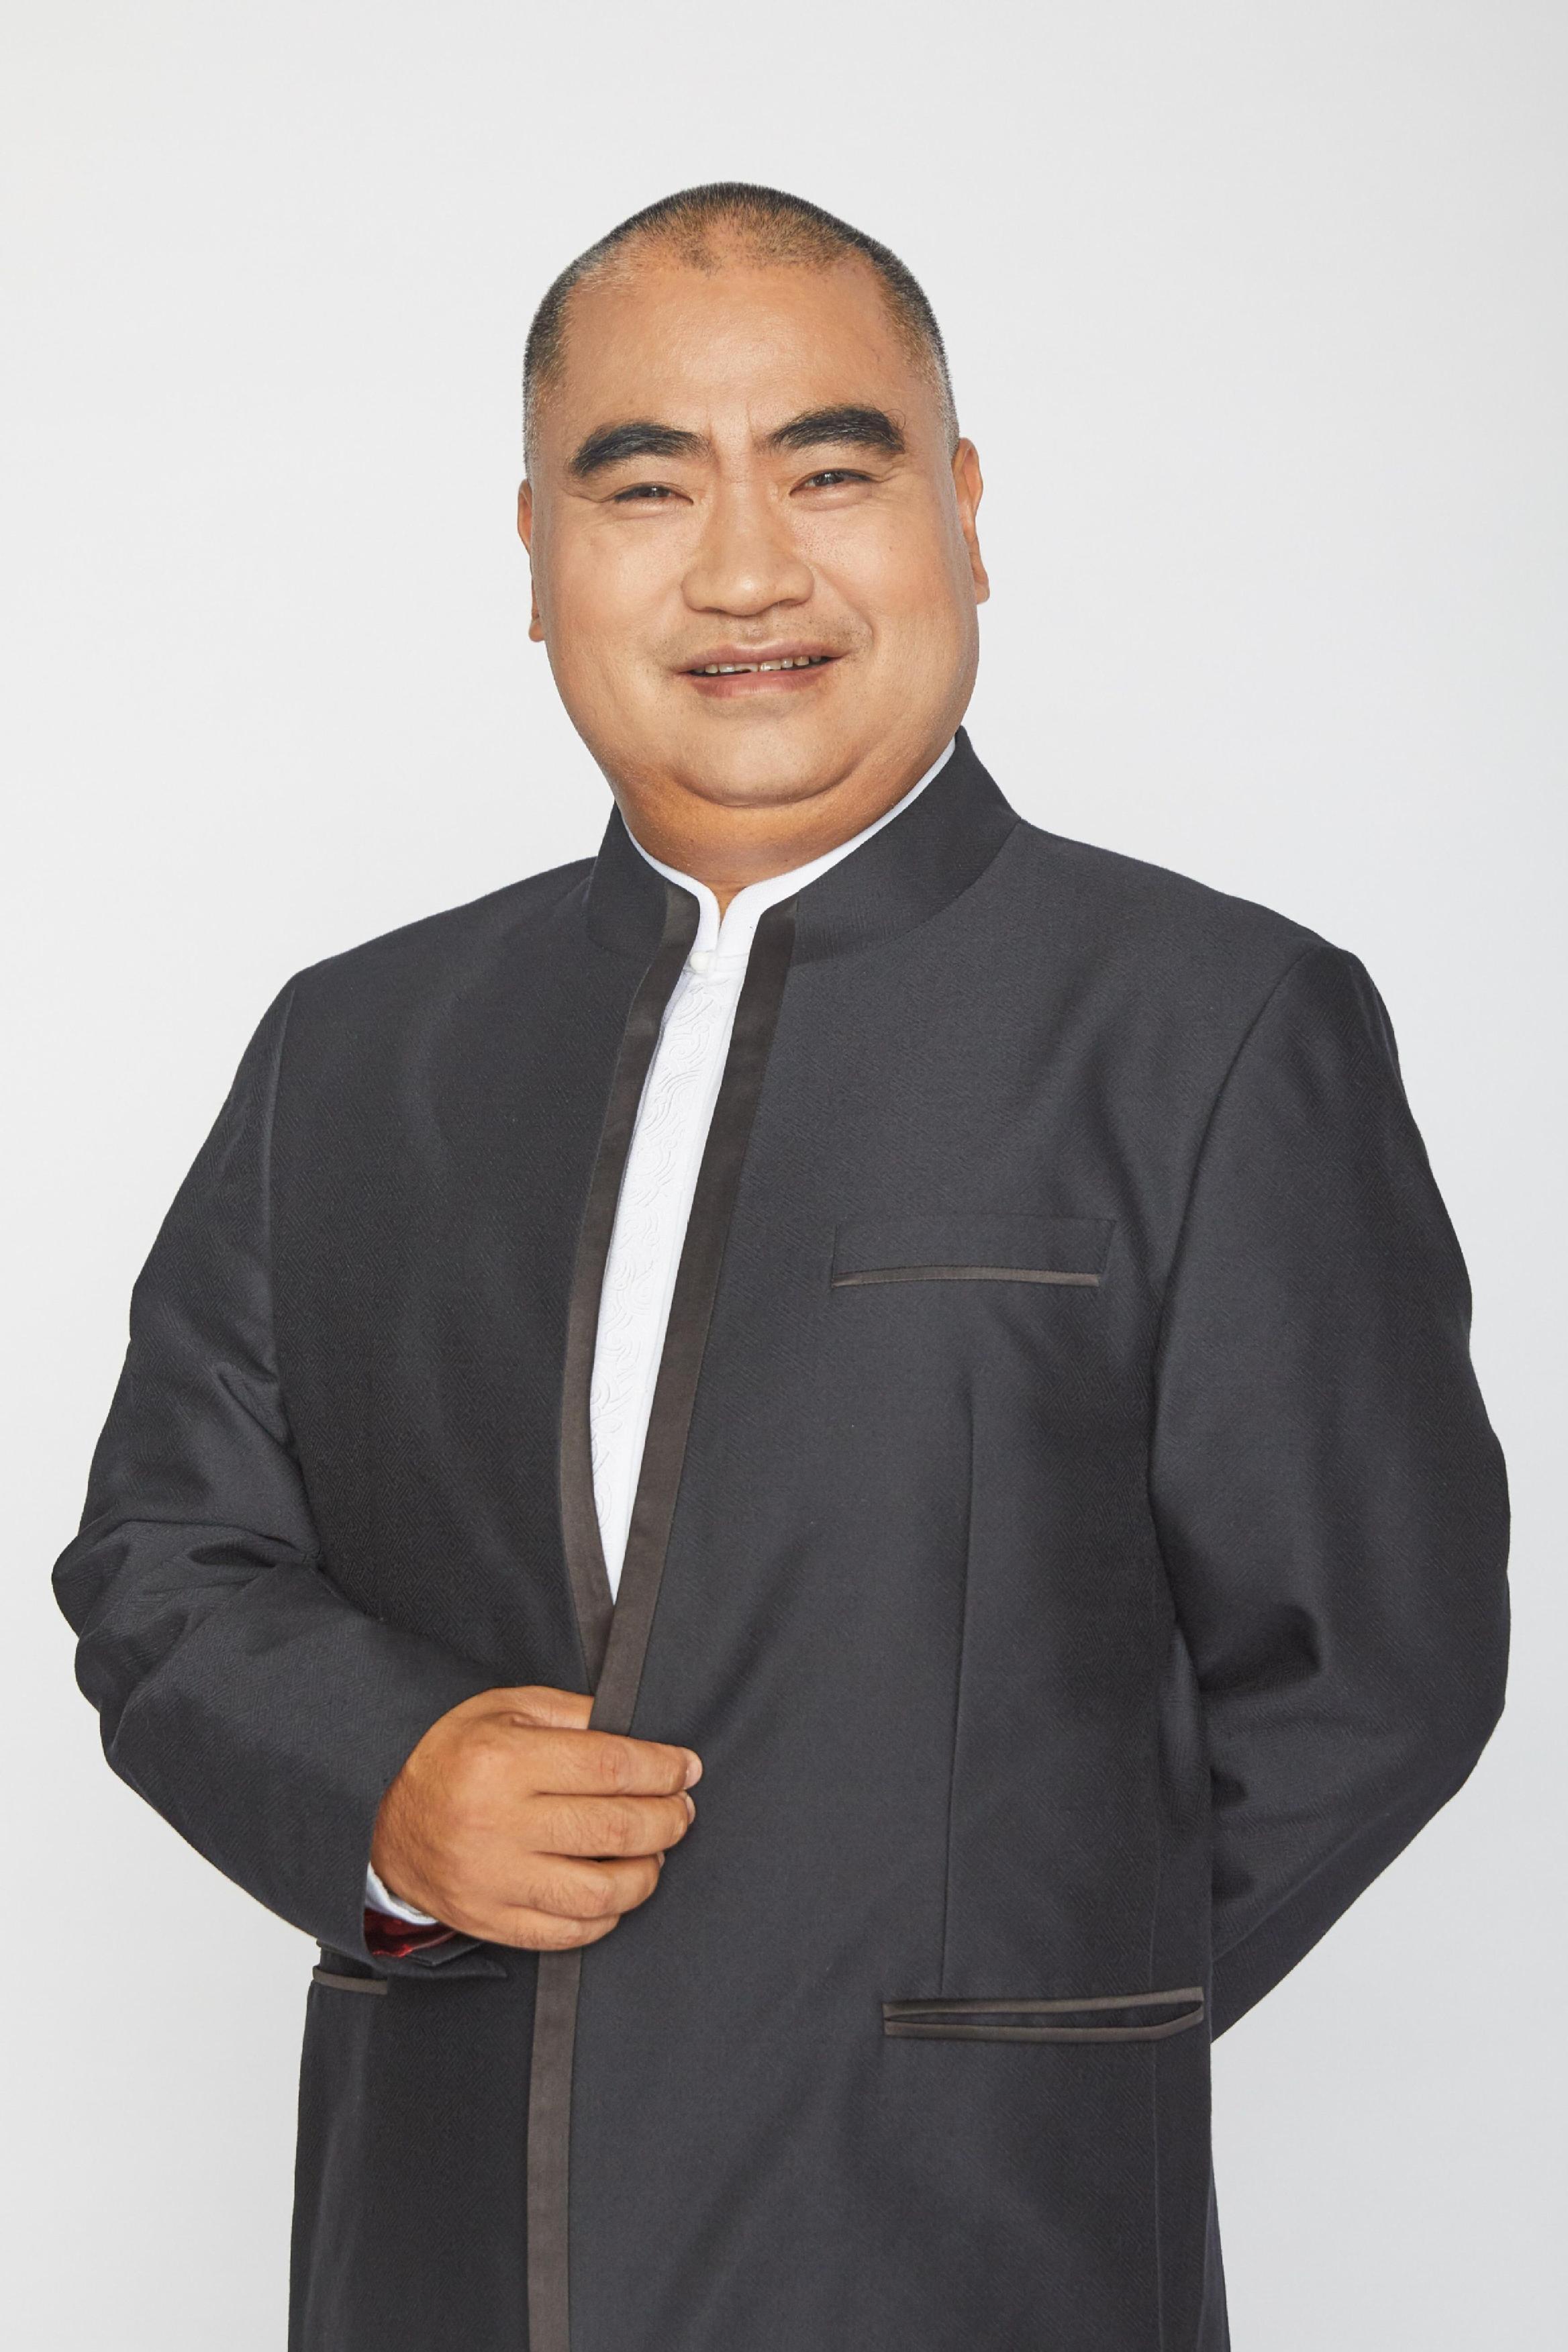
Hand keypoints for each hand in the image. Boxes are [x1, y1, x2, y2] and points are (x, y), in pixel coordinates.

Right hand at [370, 1684, 700, 1949]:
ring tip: (654, 1852)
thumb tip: (641, 1736)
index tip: (687, 1768)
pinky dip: (606, 1915)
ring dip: (646, 1873)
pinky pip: (567, 1932)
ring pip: (599, 1892)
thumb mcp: (505, 1709)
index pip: (609, 1767)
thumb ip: (574, 1715)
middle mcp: (498, 1824)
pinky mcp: (490, 1921)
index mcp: (503, 1761)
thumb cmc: (451, 1756)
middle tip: (681, 1810)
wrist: (381, 1819)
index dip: (661, 1769)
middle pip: (613, 1830)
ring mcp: (493, 1880)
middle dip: (666, 1820)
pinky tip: (616, 1890)